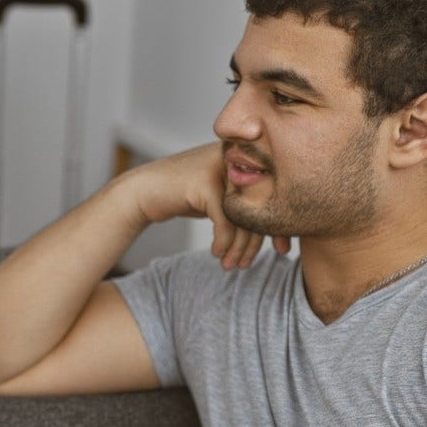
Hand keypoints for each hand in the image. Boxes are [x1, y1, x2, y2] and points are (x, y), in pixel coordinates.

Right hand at [116, 142, 292, 269]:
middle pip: (261, 207)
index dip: (280, 226)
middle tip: (249, 264)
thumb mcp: (222, 198)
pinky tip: (216, 254)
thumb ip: (248, 204)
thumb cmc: (185, 196)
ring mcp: (221, 169)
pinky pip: (225, 220)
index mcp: (249, 160)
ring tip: (232, 266)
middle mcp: (238, 160)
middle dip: (258, 242)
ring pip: (243, 216)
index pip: (275, 197)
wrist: (143, 191)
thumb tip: (283, 230)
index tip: (283, 250)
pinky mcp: (205, 183)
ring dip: (238, 248)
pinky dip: (223, 242)